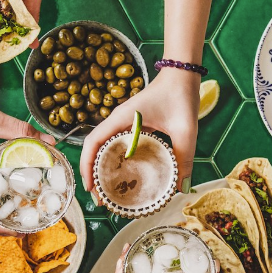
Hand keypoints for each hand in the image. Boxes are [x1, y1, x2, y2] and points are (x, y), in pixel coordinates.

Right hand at [80, 69, 200, 201]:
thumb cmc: (181, 96)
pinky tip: (126, 175)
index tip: (90, 187)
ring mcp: (124, 122)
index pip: (93, 141)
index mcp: (122, 118)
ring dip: (102, 167)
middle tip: (101, 198)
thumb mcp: (185, 129)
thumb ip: (184, 157)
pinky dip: (116, 160)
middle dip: (92, 173)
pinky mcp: (133, 124)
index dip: (86, 164)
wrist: (182, 74)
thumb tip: (181, 187)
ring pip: (104, 147)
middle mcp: (118, 120)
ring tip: (109, 191)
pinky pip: (118, 144)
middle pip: (94, 148)